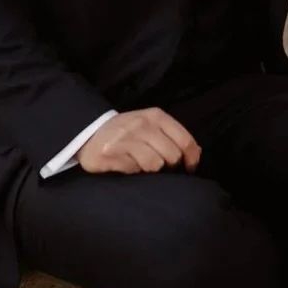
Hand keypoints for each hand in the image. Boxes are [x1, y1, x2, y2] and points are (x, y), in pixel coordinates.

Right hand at [77, 108, 201, 174]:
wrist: (91, 133)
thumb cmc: (129, 132)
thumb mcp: (153, 126)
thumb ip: (175, 136)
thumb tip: (196, 154)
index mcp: (156, 116)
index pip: (185, 141)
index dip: (191, 158)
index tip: (188, 168)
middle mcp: (142, 124)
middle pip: (172, 156)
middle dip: (168, 165)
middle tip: (158, 163)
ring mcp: (125, 137)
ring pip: (155, 165)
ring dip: (149, 169)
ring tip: (140, 162)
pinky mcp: (110, 152)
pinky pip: (134, 170)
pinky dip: (133, 171)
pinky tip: (126, 163)